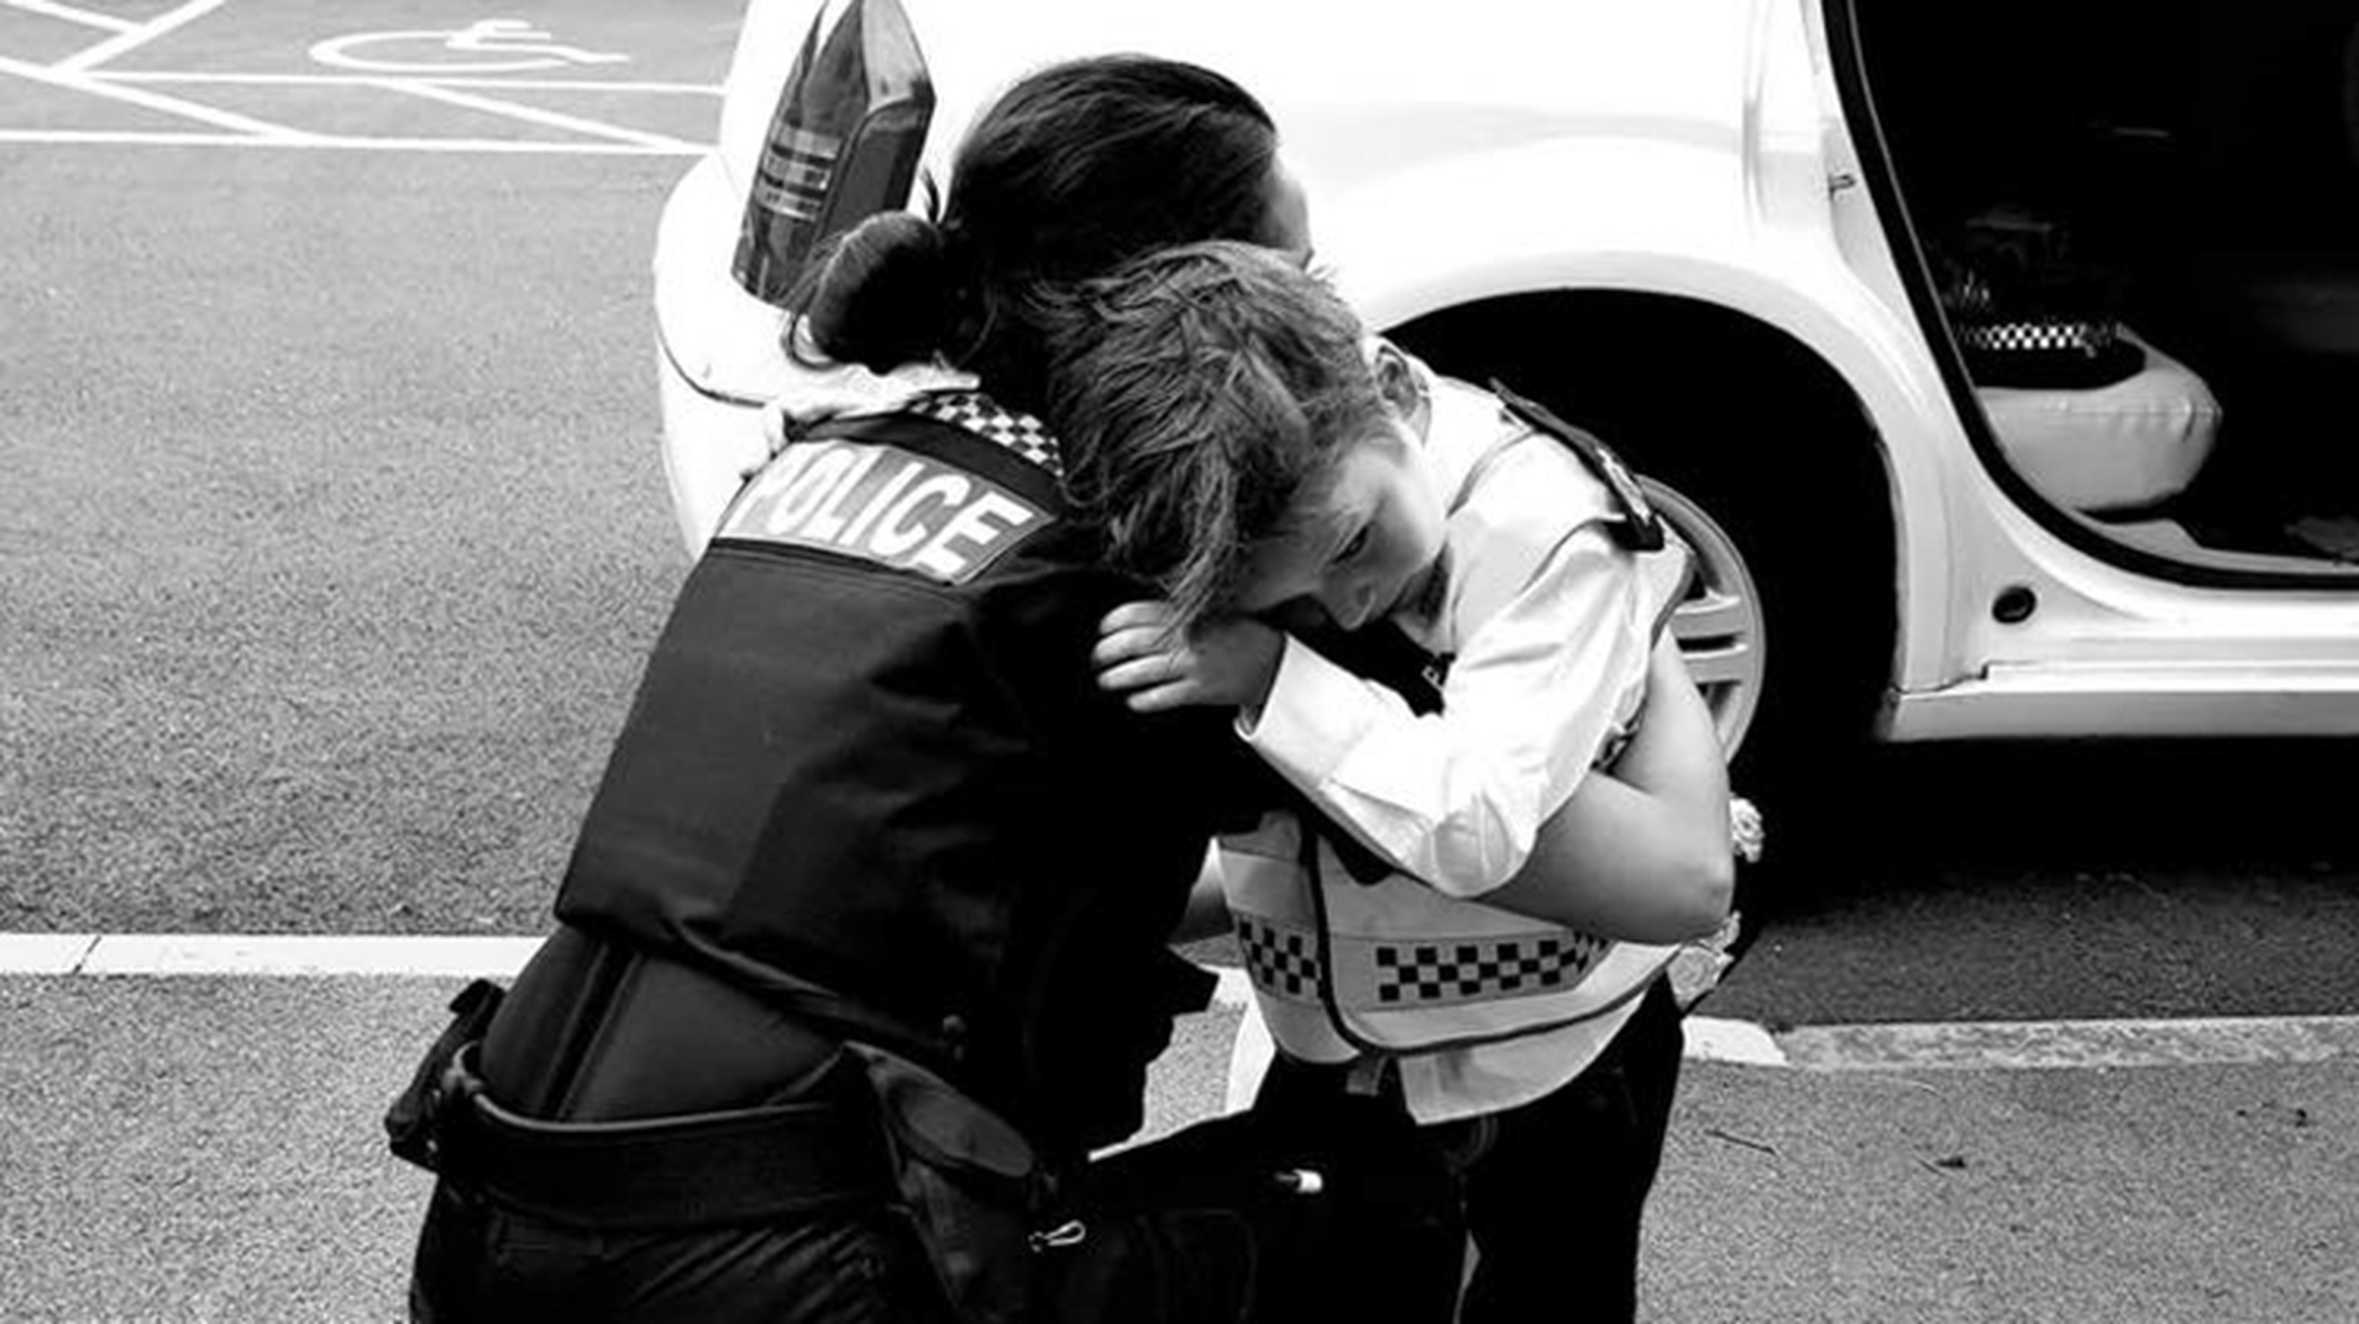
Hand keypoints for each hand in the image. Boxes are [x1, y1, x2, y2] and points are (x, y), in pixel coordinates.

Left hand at [1094, 600, 1282, 712]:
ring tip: (1106, 681)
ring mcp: (1192, 664)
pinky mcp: (1200, 690)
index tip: (1101, 631)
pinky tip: (1133, 700)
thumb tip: (1129, 623)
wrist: (1269, 662)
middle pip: (1130, 643)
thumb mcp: (1204, 613)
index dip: (1111, 623)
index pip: (1134, 614)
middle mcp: (1185, 637)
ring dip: (1116, 678)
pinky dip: (1142, 700)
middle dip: (1105, 652)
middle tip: (1095, 659)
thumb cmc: (1231, 635)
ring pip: (1141, 672)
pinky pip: (1161, 696)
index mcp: (1184, 614)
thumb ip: (1171, 615)